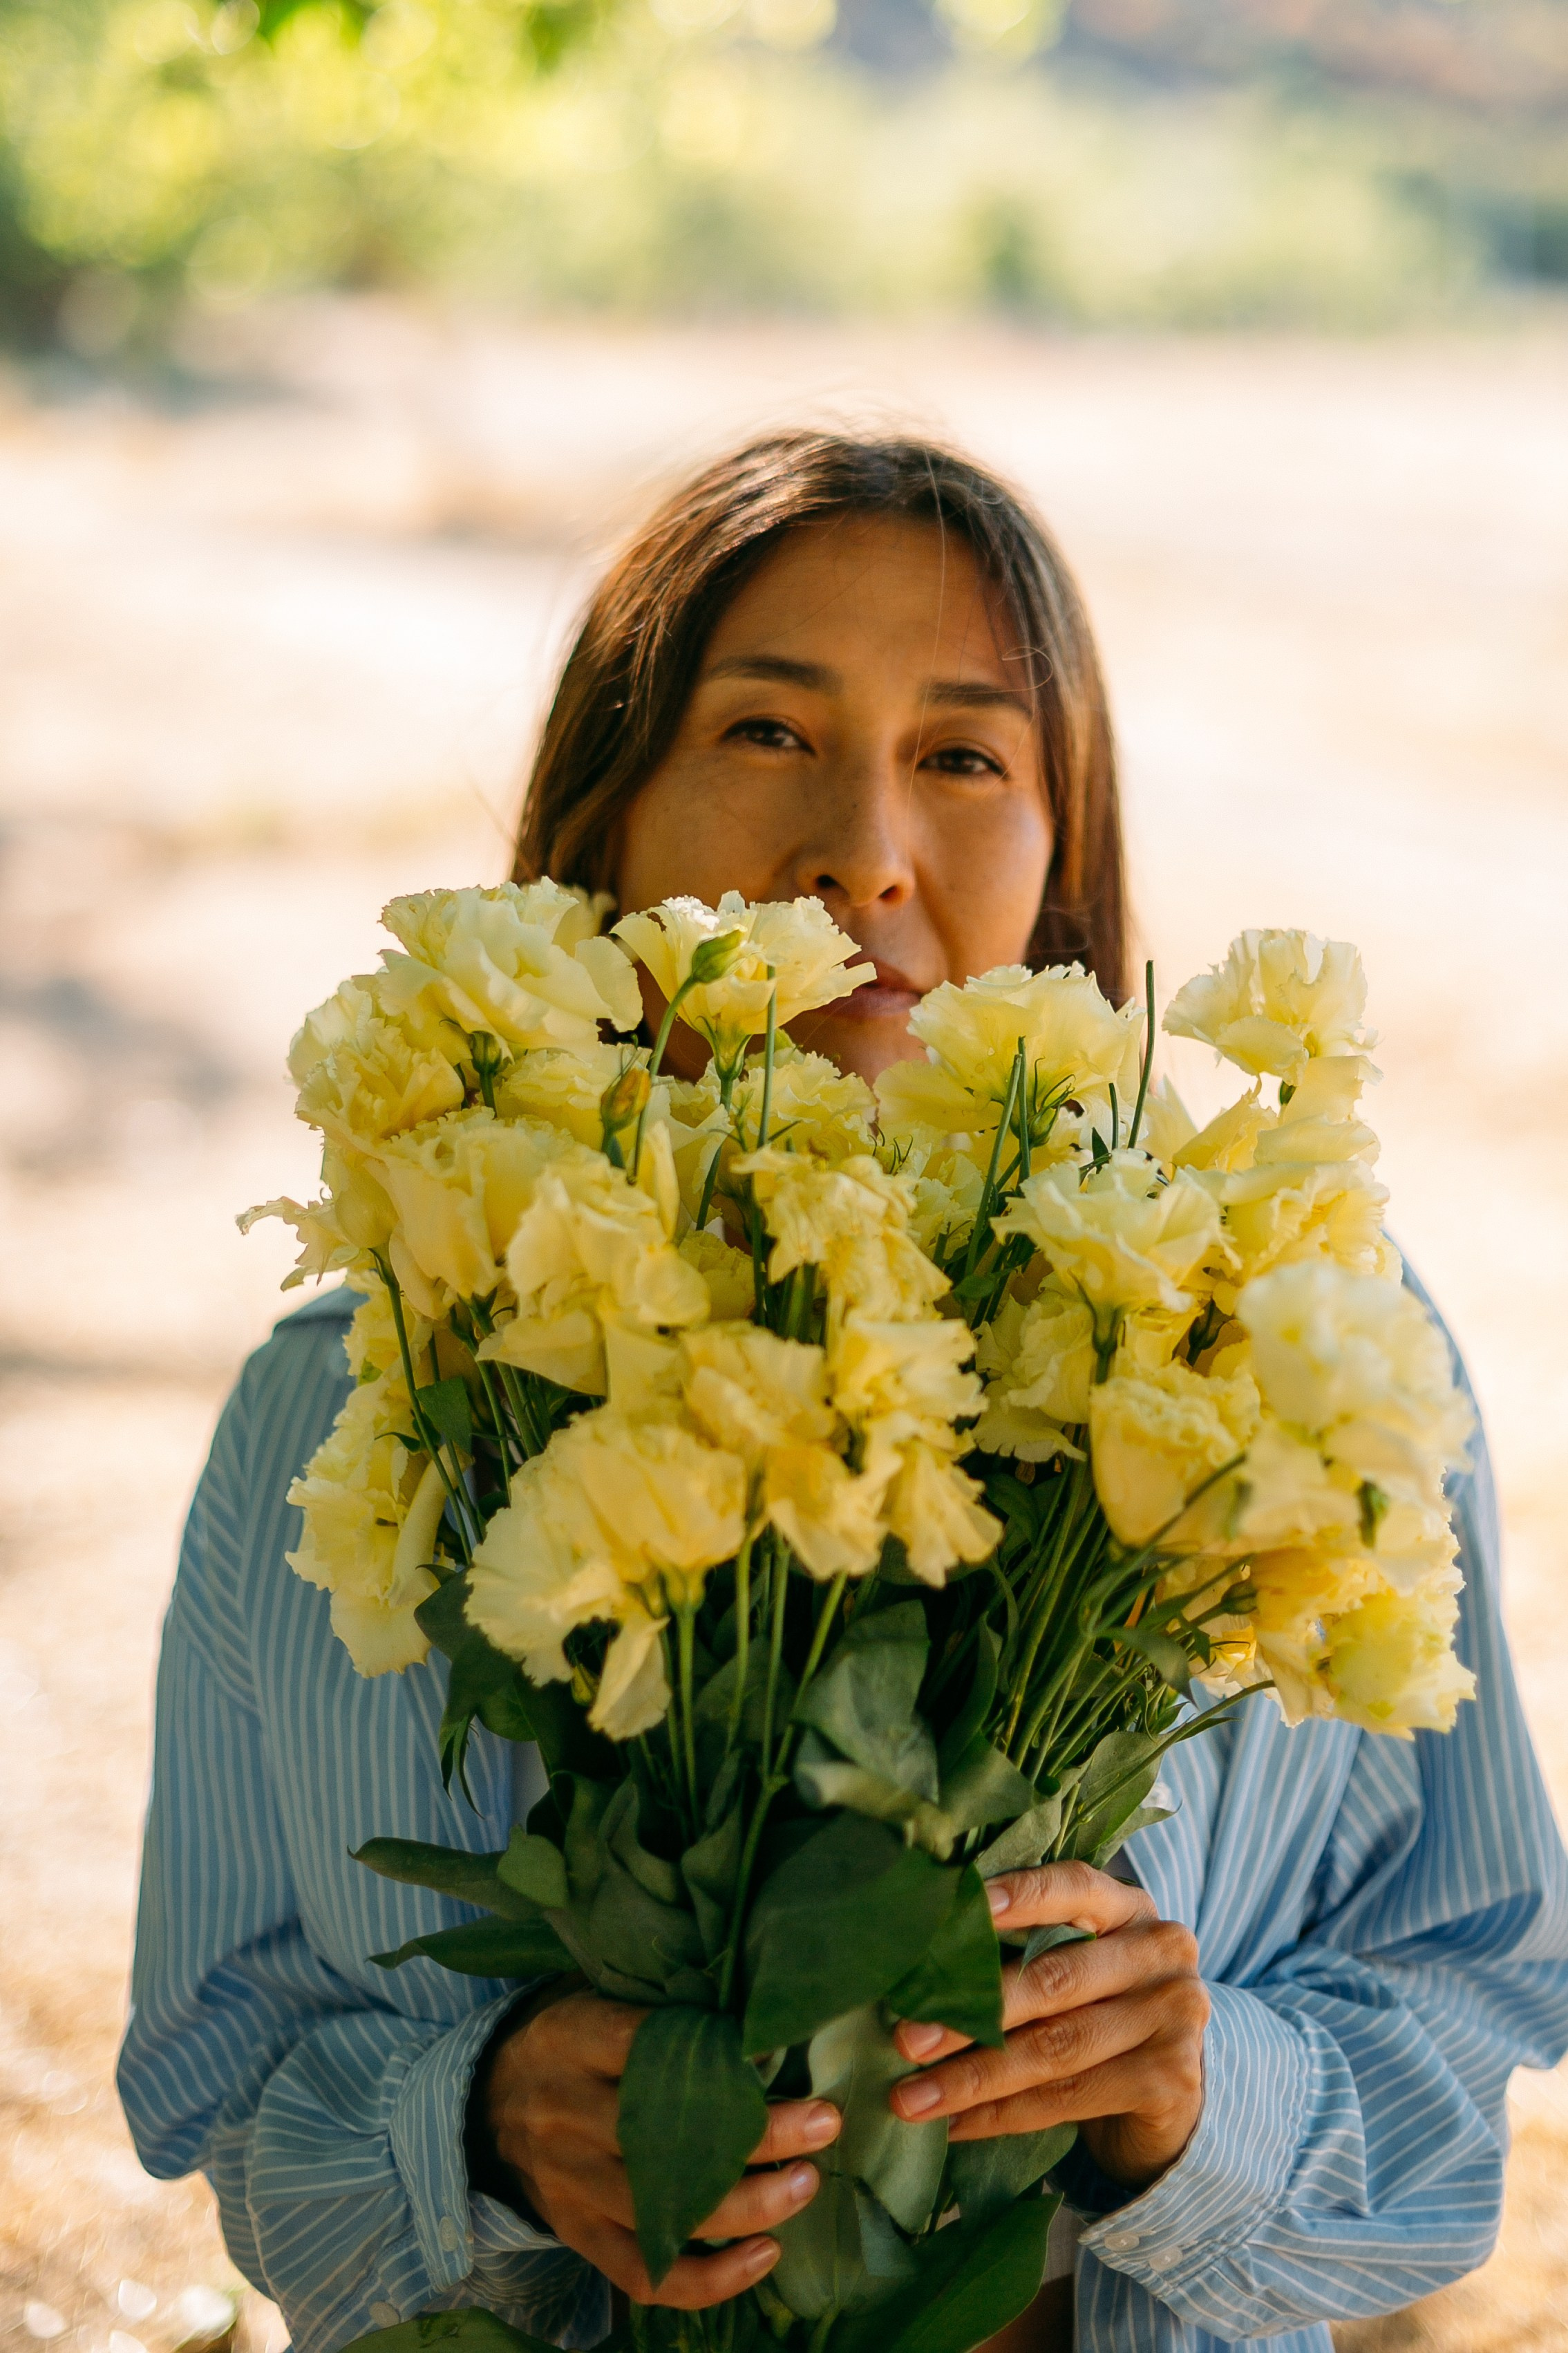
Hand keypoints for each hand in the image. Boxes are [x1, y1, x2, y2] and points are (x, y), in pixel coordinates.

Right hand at [477, 1985, 840, 2307]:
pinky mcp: (578, 2235)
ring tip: (808, 2184)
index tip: (777, 2050)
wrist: (485, 2104)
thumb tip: (751, 2005)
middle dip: (756, 2135)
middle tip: (824, 2122)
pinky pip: (645, 2274)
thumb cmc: (569, 2039)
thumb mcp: (592, 1995)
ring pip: (665, 2211)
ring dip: (748, 2205)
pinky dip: (709, 2279)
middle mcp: (567, 2115)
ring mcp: (572, 2184)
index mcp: (572, 2040)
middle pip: (667, 2136)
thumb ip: (655, 2003)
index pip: (644, 2045)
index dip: (716, 2054)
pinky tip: (765, 2255)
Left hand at [887, 1862, 1207, 2191]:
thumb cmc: (1101, 2013)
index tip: (964, 1904)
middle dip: (971, 2011)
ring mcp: (1174, 2015)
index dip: (1019, 1895)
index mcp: (1129, 1907)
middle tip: (906, 2037)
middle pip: (1053, 1979)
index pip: (1073, 1886)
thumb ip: (1027, 1949)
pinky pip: (1069, 2099)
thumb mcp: (1077, 1965)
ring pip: (1056, 2048)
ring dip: (974, 2076)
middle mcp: (1161, 1950)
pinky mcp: (1170, 2078)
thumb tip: (921, 1962)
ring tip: (911, 2096)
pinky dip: (1003, 2115)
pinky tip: (955, 2125)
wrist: (1175, 2095)